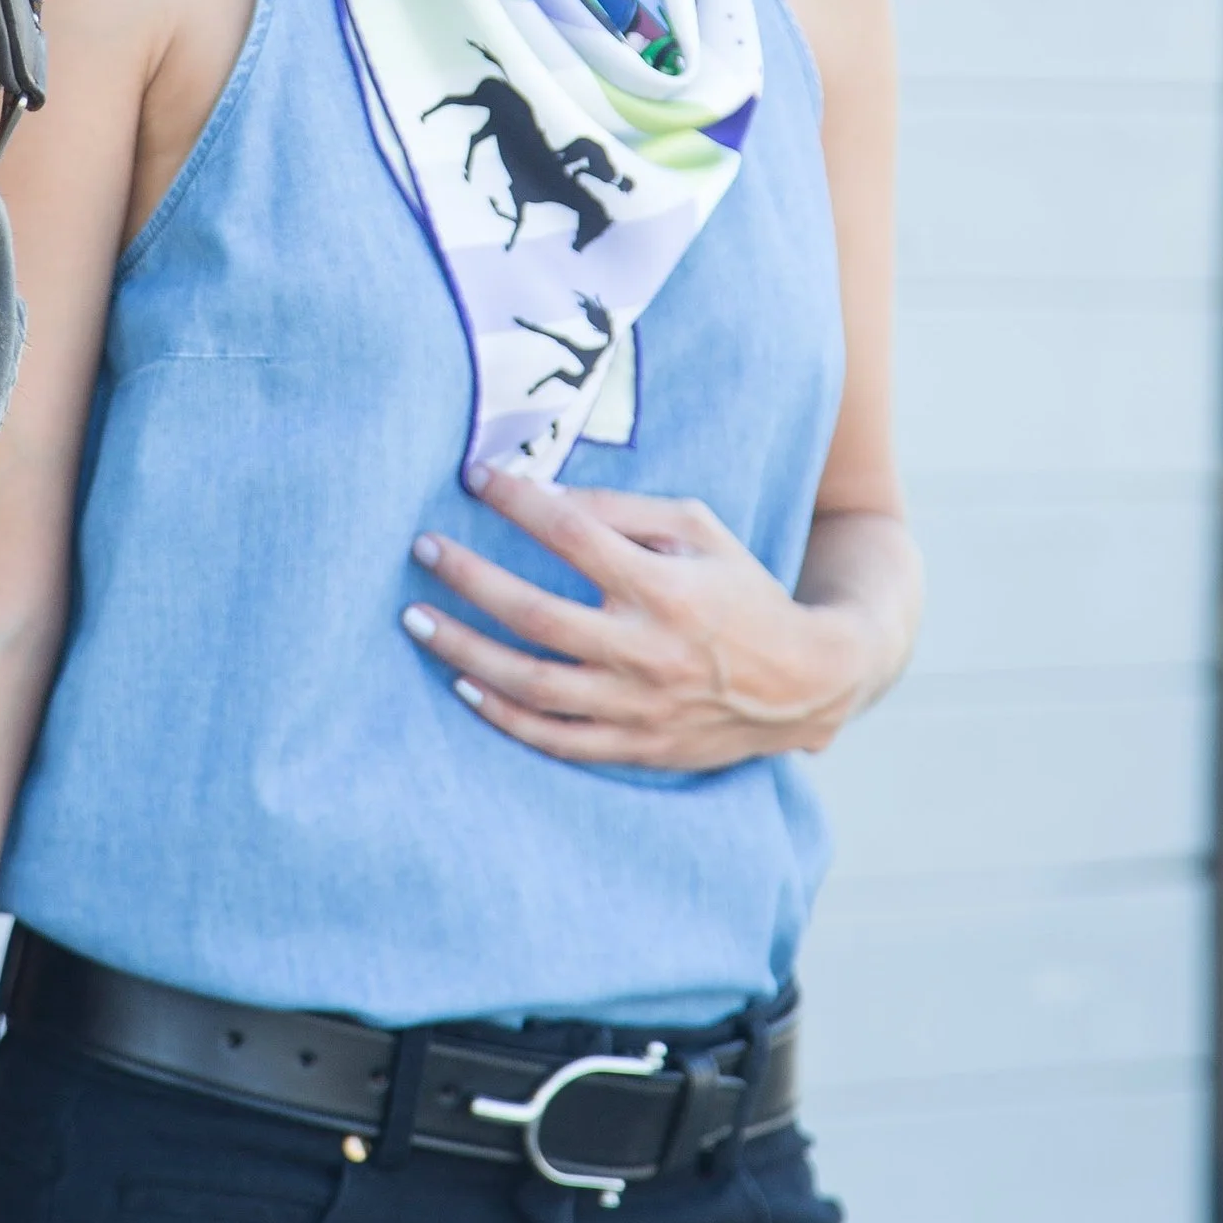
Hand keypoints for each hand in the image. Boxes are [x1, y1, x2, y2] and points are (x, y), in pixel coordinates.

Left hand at [401, 471, 888, 768]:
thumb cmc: (742, 591)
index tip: (476, 477)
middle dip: (470, 579)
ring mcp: (637, 705)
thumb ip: (624, 510)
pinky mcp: (635, 745)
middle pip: (535, 614)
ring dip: (465, 652)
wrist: (805, 682)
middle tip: (421, 549)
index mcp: (664, 586)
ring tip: (417, 620)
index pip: (574, 535)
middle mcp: (646, 649)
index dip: (519, 502)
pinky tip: (465, 686)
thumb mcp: (701, 530)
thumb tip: (543, 495)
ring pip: (531, 684)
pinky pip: (554, 739)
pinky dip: (504, 716)